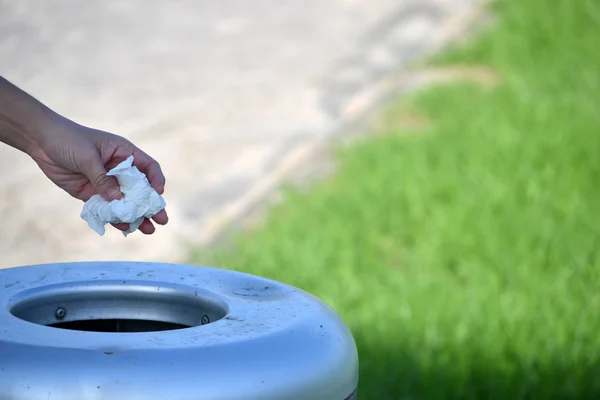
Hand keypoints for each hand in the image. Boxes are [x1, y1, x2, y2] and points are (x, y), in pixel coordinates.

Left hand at [30, 119, 167, 234]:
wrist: (41, 141)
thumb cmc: (68, 140)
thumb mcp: (87, 157)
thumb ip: (102, 179)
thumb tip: (117, 200)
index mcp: (124, 153)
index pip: (148, 167)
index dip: (156, 180)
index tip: (157, 194)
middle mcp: (119, 169)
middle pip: (140, 189)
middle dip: (151, 205)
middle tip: (162, 219)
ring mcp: (106, 183)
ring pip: (125, 202)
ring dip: (136, 216)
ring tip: (148, 230)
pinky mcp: (92, 193)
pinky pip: (107, 208)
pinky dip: (115, 219)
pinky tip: (124, 228)